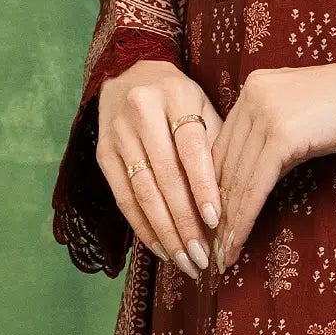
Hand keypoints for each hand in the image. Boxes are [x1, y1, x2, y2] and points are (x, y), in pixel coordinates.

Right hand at [98, 57, 223, 273]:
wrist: (130, 72)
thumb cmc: (180, 98)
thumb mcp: (204, 107)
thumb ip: (217, 146)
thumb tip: (233, 202)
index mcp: (176, 96)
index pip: (191, 148)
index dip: (203, 187)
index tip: (217, 221)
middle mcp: (141, 113)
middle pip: (166, 177)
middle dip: (185, 223)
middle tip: (203, 257)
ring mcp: (117, 134)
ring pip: (143, 192)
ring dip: (165, 233)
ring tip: (185, 262)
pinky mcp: (102, 153)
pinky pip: (123, 198)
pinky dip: (143, 227)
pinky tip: (162, 249)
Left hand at [209, 59, 335, 273]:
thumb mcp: (301, 120)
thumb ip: (274, 141)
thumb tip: (255, 179)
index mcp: (253, 89)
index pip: (223, 147)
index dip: (213, 188)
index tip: (211, 221)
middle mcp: (251, 97)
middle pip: (224, 165)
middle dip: (216, 211)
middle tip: (210, 248)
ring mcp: (264, 114)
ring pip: (237, 179)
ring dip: (227, 222)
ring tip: (222, 255)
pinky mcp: (282, 134)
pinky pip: (257, 185)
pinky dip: (245, 217)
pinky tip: (238, 240)